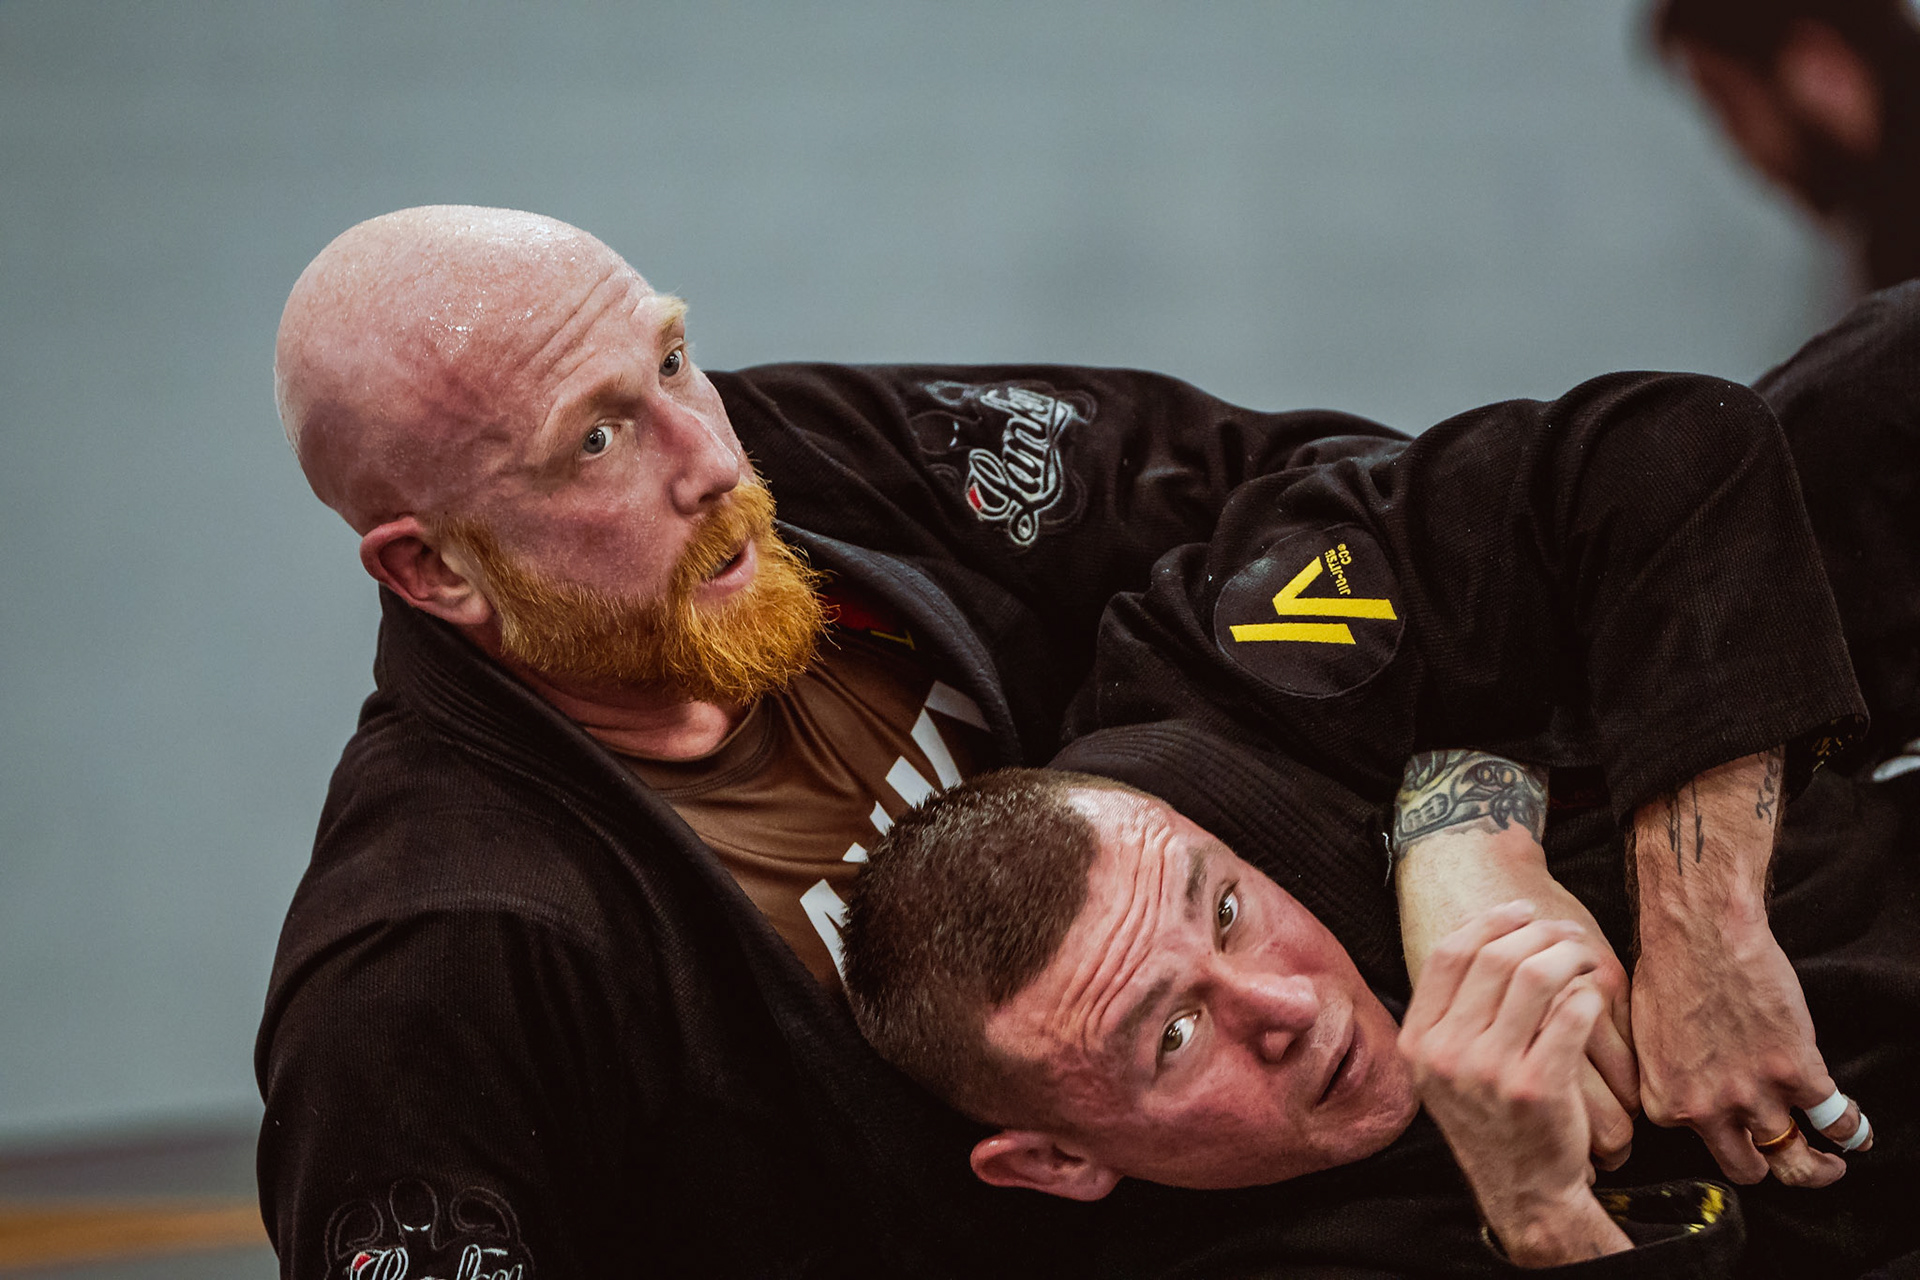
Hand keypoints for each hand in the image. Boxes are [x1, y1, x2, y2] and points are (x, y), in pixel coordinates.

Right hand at [1393, 758, 1638, 1168]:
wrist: (1522, 1189)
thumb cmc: (1492, 1117)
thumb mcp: (1446, 1067)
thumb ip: (1453, 1011)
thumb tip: (1487, 938)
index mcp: (1419, 1040)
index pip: (1447, 955)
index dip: (1488, 922)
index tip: (1521, 911)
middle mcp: (1446, 1053)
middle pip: (1493, 958)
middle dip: (1538, 932)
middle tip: (1565, 931)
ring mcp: (1489, 1071)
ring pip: (1534, 977)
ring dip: (1567, 955)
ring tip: (1584, 955)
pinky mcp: (1537, 1086)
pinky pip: (1570, 1015)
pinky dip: (1588, 995)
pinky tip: (1595, 995)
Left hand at [1631, 751, 1870, 1187]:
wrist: (1697, 929)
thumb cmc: (1663, 968)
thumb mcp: (1642, 1037)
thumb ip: (1662, 1076)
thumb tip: (1682, 1093)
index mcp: (1665, 1103)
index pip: (1696, 1144)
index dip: (1717, 1132)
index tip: (1733, 1127)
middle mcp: (1706, 1109)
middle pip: (1745, 1169)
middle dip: (1764, 1165)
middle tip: (1781, 1158)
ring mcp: (1754, 1094)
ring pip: (1795, 1161)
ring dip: (1816, 1165)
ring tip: (1829, 1162)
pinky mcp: (1796, 1070)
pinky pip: (1836, 1121)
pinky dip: (1852, 1131)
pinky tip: (1856, 1132)